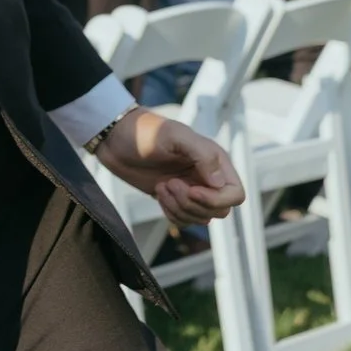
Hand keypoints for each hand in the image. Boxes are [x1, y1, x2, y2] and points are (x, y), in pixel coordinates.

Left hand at [95, 107, 244, 226]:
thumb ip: (201, 155)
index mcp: (214, 161)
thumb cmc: (144, 130)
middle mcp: (207, 177)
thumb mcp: (174, 136)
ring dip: (179, 208)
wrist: (115, 137)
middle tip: (170, 184)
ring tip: (161, 186)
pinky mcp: (174, 198)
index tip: (191, 189)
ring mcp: (191, 189)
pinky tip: (157, 193)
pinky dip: (171, 213)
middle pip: (219, 211)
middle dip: (193, 204)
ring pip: (202, 218)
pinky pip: (184, 220)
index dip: (216, 199)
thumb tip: (220, 184)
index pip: (235, 194)